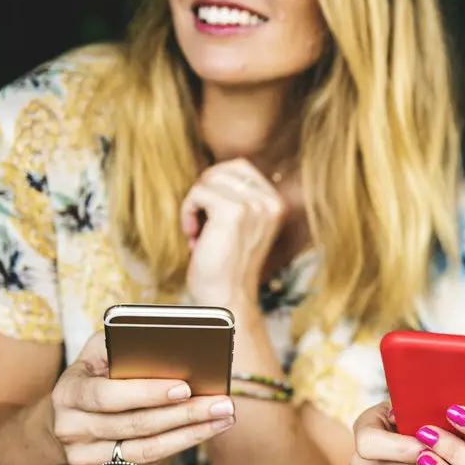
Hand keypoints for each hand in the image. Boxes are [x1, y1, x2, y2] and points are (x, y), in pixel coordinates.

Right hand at [51, 333, 236, 464]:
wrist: (73, 415)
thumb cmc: (101, 373)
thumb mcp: (104, 350)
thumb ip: (127, 341)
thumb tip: (170, 344)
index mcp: (68, 392)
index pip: (108, 395)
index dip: (147, 393)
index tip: (185, 388)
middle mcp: (69, 429)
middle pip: (135, 425)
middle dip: (185, 414)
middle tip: (223, 404)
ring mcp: (80, 459)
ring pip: (144, 452)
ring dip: (190, 435)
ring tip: (223, 419)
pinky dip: (174, 452)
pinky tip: (200, 435)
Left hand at [181, 158, 286, 310]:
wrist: (228, 297)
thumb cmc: (228, 266)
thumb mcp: (242, 225)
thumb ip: (238, 198)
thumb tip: (211, 173)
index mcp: (276, 203)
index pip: (240, 167)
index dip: (216, 184)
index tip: (210, 214)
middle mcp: (270, 201)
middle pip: (224, 169)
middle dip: (205, 191)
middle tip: (200, 221)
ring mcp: (254, 205)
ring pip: (208, 180)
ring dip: (194, 204)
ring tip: (196, 230)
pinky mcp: (234, 211)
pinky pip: (198, 193)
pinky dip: (188, 213)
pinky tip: (193, 235)